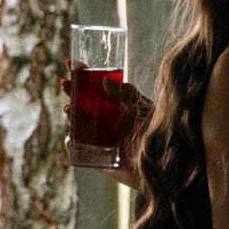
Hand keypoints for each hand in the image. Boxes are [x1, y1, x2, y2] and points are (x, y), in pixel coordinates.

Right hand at [69, 64, 153, 188]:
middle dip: (72, 92)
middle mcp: (107, 120)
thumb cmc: (158, 132)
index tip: (71, 63)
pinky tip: (70, 135)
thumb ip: (126, 93)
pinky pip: (79, 149)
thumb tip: (104, 80)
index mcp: (117, 105)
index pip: (97, 86)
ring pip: (79, 124)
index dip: (83, 74)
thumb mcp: (144, 107)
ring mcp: (100, 138)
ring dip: (71, 115)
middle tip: (64, 83)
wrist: (164, 164)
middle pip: (83, 102)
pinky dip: (70, 142)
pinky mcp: (96, 157)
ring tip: (69, 109)